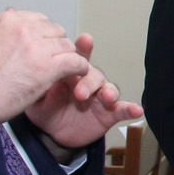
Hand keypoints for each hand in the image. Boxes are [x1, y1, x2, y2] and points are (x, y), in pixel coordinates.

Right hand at [0, 9, 92, 122]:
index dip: (44, 36)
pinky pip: (75, 61)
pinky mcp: (48, 66)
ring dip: (68, 58)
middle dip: (56, 46)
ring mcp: (37, 46)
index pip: (39, 20)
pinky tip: (78, 74)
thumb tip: (10, 15)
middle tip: (55, 60)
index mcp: (8, 20)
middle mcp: (24, 28)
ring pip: (67, 46)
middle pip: (55, 31)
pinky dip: (79, 68)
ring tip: (67, 70)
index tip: (44, 47)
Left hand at [24, 33, 143, 149]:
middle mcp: (88, 82)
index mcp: (70, 74)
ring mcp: (100, 97)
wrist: (53, 134)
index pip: (78, 58)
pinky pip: (122, 109)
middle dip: (89, 82)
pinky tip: (137, 110)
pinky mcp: (109, 113)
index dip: (84, 48)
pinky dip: (131, 109)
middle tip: (80, 93)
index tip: (86, 40)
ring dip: (109, 92)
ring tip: (107, 97)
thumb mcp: (35, 98)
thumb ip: (38, 86)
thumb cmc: (46, 110)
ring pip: (109, 89)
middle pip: (94, 74)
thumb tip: (35, 74)